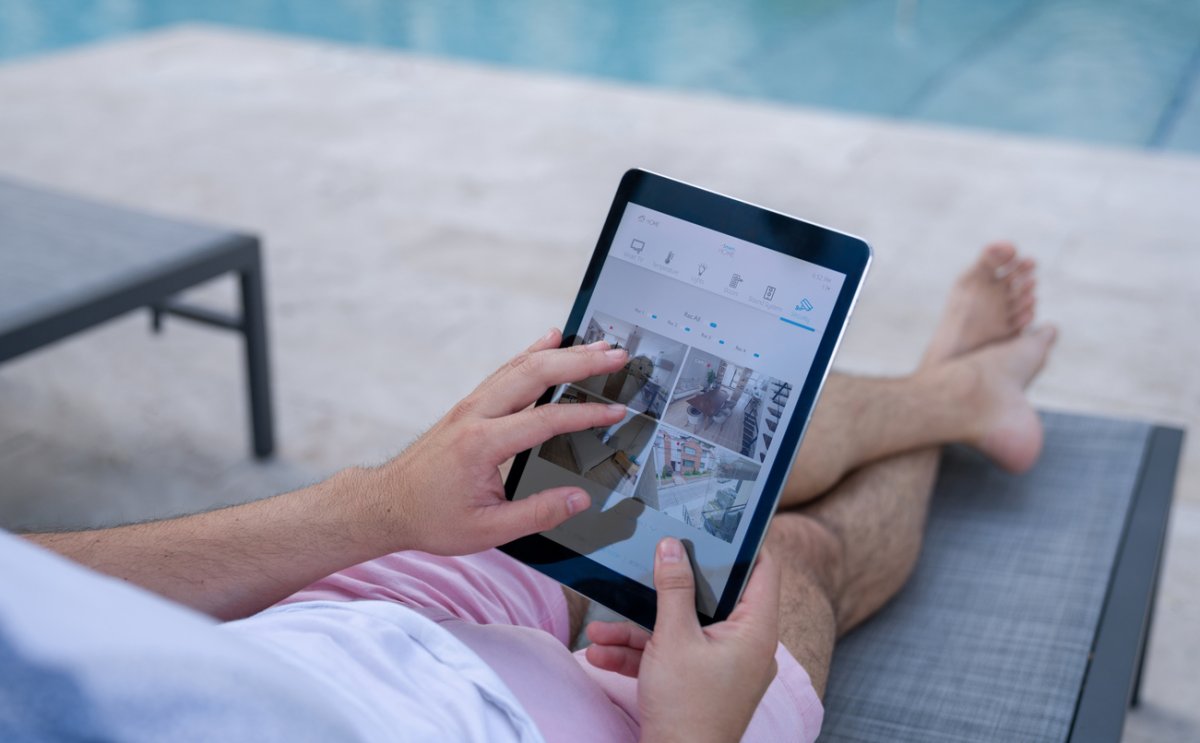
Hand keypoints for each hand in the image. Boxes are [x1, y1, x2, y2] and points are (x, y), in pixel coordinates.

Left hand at [361, 328, 628, 555]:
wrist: (386, 504)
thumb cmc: (430, 517)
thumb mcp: (487, 530)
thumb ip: (538, 513)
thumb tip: (579, 499)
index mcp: (483, 444)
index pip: (546, 419)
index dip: (586, 415)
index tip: (616, 412)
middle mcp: (476, 414)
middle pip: (535, 373)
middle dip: (580, 363)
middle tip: (617, 356)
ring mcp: (471, 405)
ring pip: (522, 366)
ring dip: (562, 353)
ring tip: (598, 346)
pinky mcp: (470, 405)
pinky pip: (507, 370)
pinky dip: (532, 352)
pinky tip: (551, 339)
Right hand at [585, 538, 780, 742]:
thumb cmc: (687, 709)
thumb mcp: (673, 639)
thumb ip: (672, 588)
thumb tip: (672, 546)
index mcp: (755, 630)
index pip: (762, 570)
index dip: (743, 544)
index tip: (715, 524)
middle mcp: (746, 646)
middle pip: (710, 599)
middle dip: (665, 592)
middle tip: (648, 565)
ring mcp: (723, 667)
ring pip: (682, 630)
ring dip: (638, 630)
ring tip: (600, 630)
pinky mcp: (701, 683)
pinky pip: (673, 656)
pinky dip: (641, 654)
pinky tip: (603, 653)